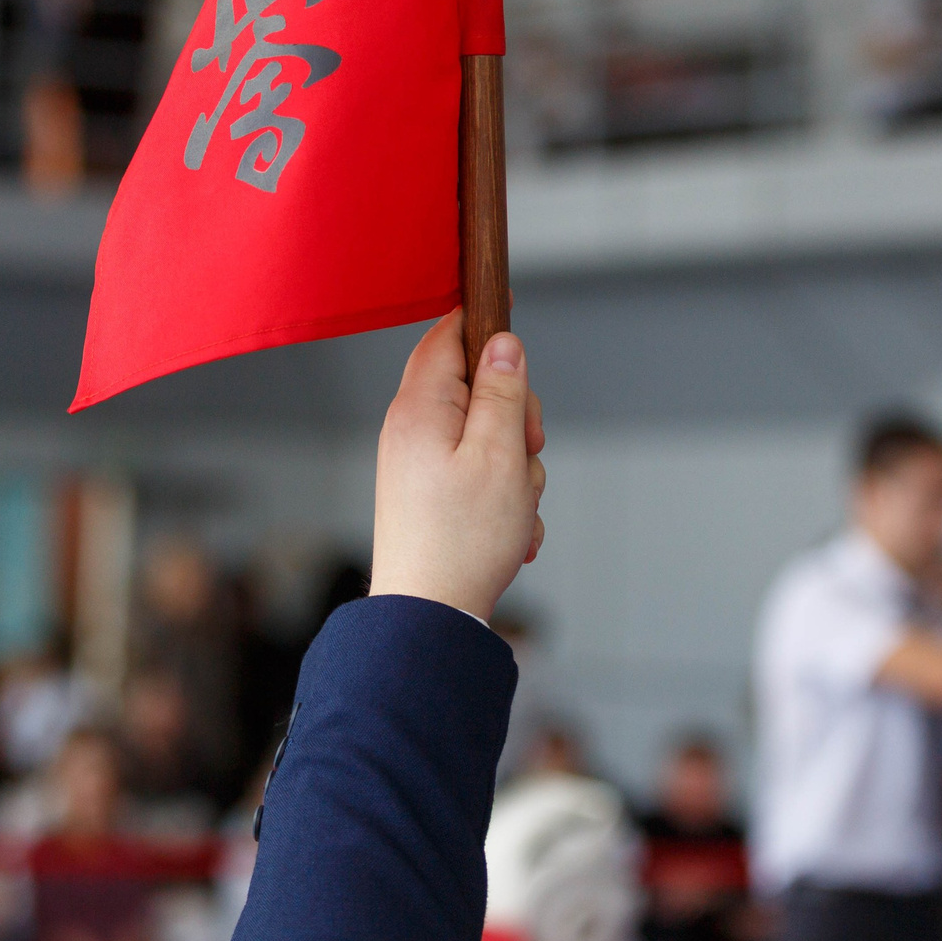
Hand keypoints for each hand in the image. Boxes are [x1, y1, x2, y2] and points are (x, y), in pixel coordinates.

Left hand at [368, 311, 546, 623]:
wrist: (430, 618)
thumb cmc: (463, 540)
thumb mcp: (500, 455)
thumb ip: (503, 393)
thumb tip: (503, 342)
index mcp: (420, 409)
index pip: (446, 335)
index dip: (483, 323)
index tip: (514, 324)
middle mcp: (411, 431)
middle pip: (476, 390)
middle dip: (517, 419)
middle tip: (530, 452)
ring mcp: (418, 465)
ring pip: (486, 439)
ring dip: (516, 470)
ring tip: (514, 510)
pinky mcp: (428, 496)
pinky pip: (478, 477)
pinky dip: (502, 500)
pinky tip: (510, 535)